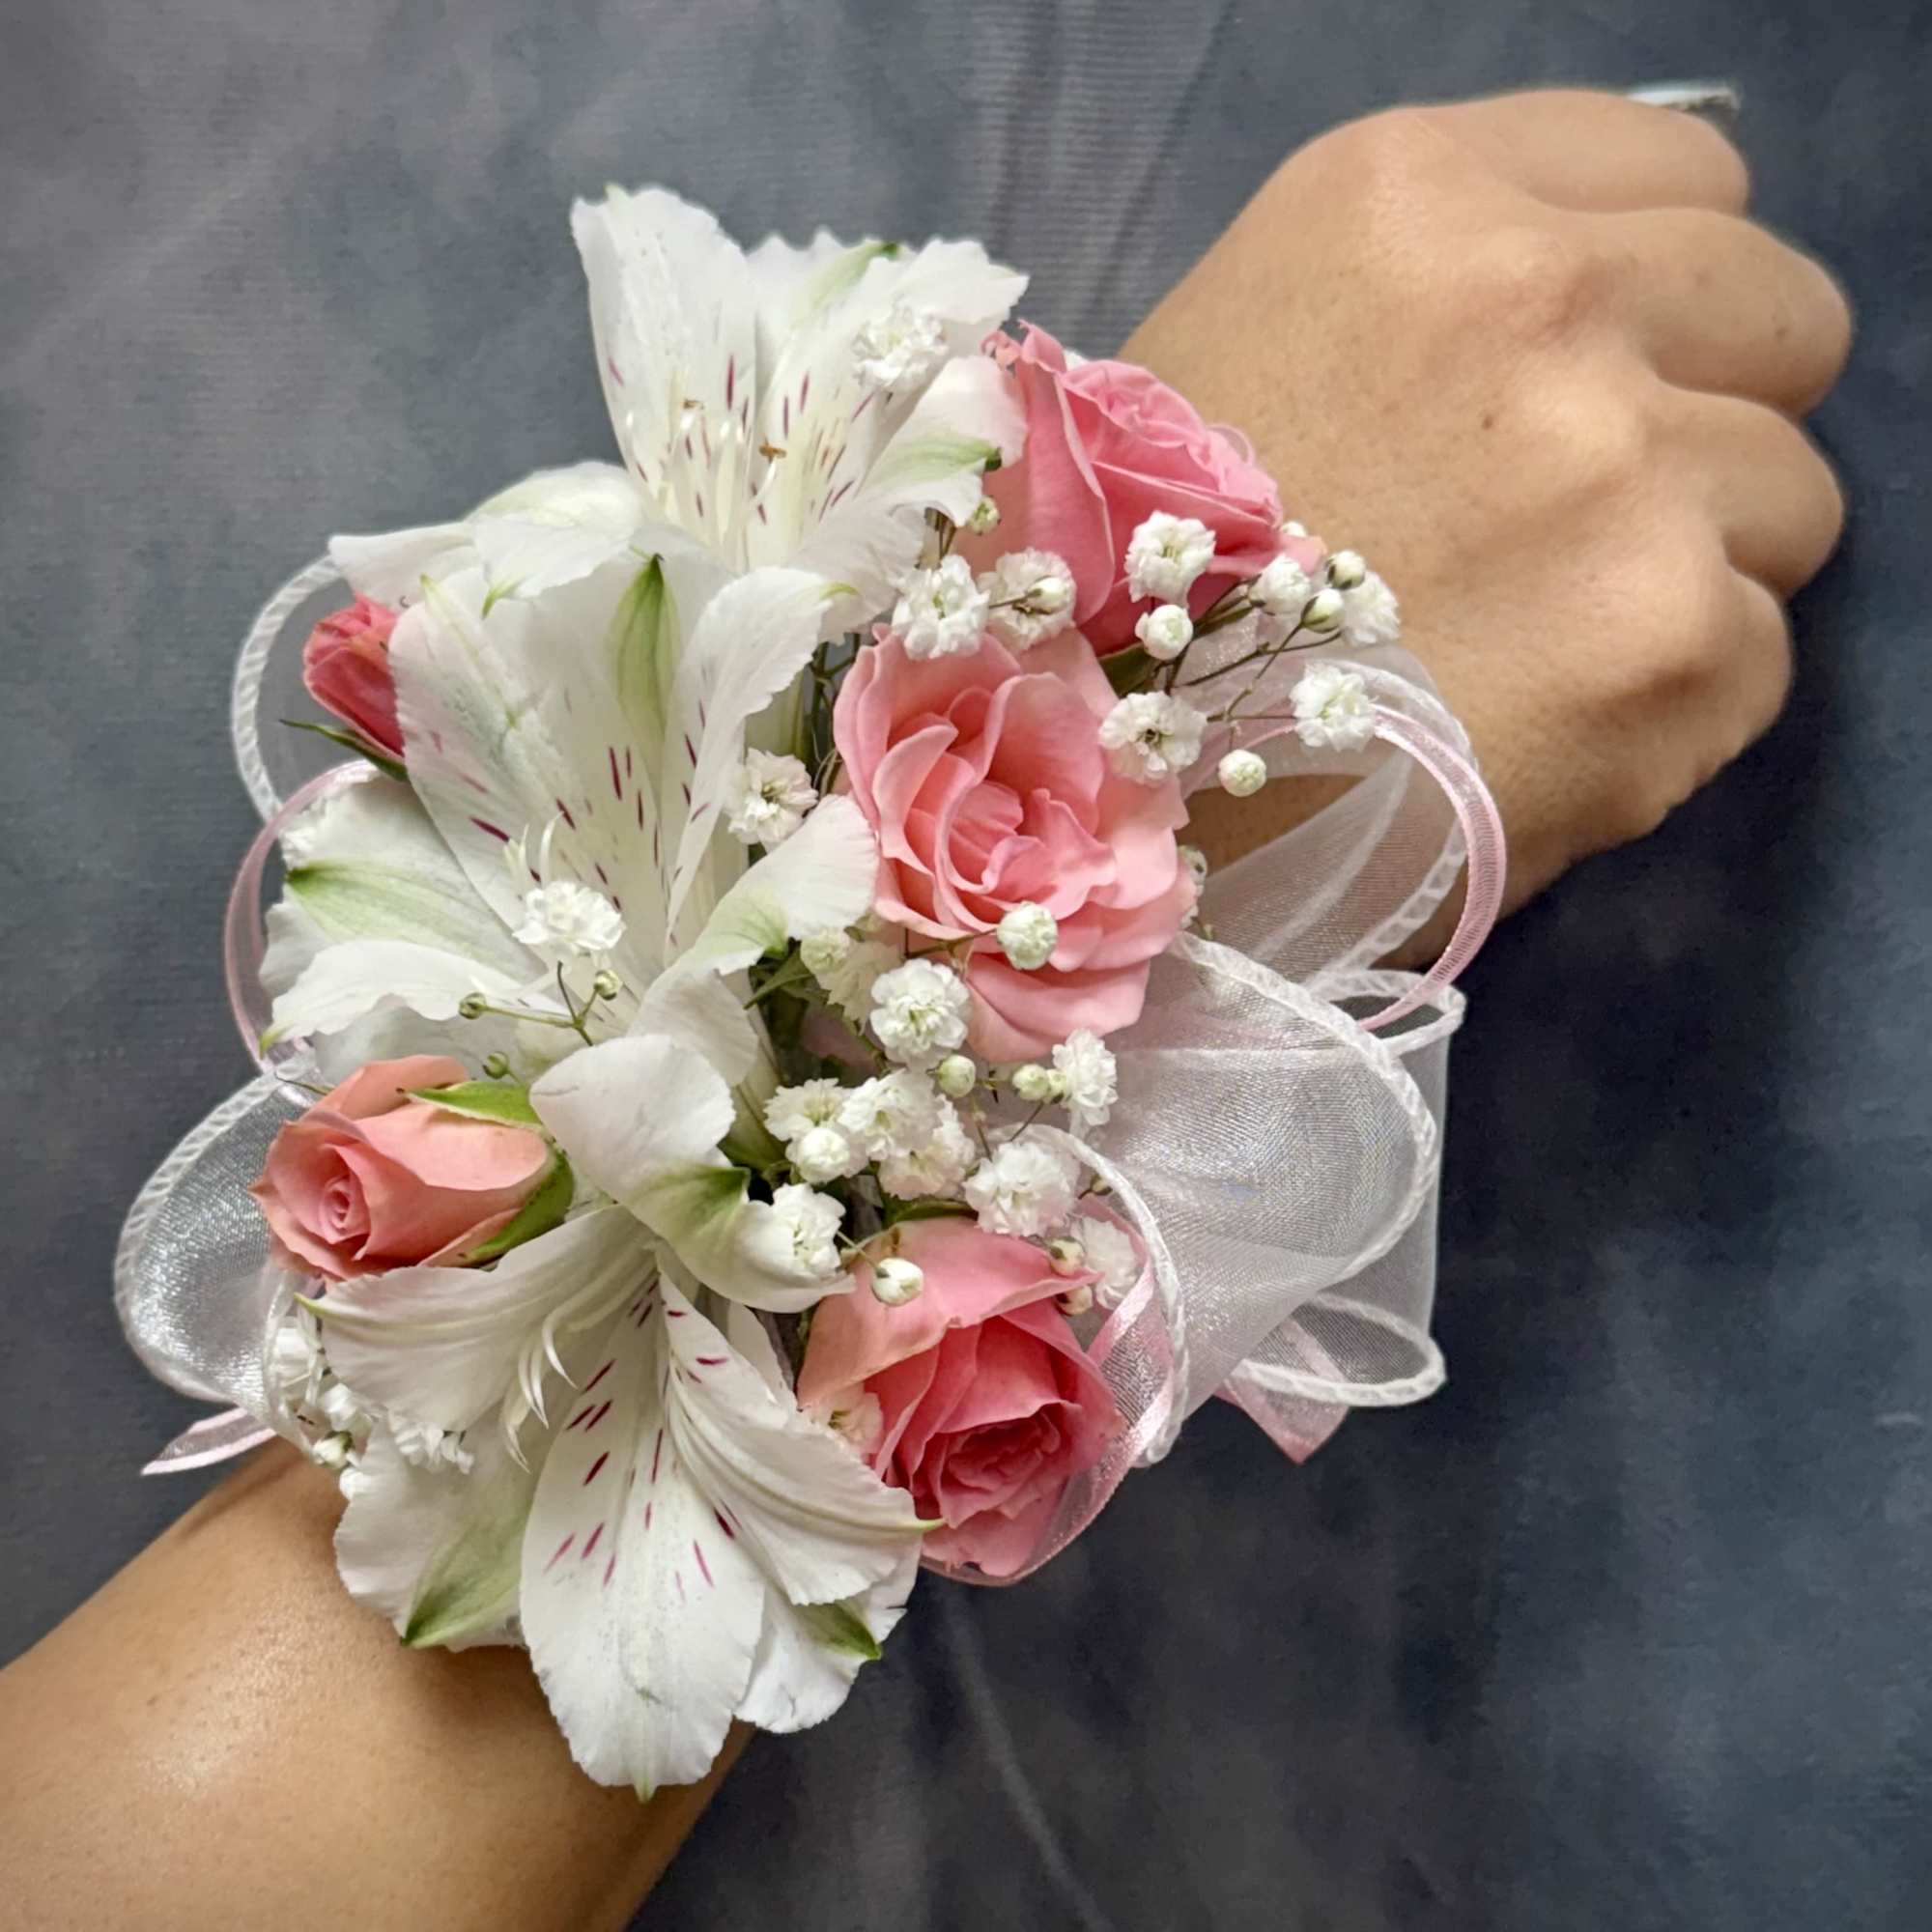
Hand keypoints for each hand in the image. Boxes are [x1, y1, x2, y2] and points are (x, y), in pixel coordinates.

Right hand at [1123, 89, 1851, 910]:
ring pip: (1792, 499)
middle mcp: (1538, 297)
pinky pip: (1758, 654)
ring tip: (1534, 655)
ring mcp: (1620, 471)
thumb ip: (1438, 295)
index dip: (1653, 292)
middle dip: (1708, 415)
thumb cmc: (1137, 580)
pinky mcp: (1671, 643)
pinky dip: (1669, 709)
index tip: (1597, 378)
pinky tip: (1534, 741)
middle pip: (1784, 315)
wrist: (1091, 797)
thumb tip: (1600, 322)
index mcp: (1413, 195)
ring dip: (1692, 574)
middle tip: (1581, 527)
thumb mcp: (1250, 342)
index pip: (1689, 174)